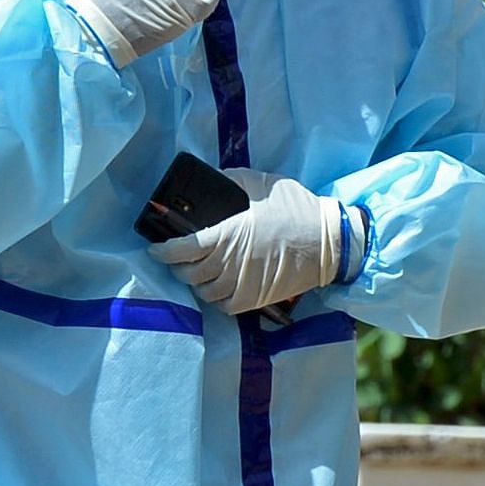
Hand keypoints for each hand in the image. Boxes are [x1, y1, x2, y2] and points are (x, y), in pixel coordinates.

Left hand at [147, 164, 340, 313]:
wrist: (328, 242)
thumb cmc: (296, 210)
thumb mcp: (262, 184)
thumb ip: (233, 181)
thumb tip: (214, 178)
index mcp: (226, 235)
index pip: (181, 249)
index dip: (163, 251)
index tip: (156, 249)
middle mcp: (229, 264)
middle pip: (188, 274)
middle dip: (179, 266)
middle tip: (180, 258)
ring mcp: (242, 285)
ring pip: (204, 292)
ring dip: (197, 283)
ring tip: (200, 273)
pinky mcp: (255, 300)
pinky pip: (224, 306)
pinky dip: (217, 299)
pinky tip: (219, 288)